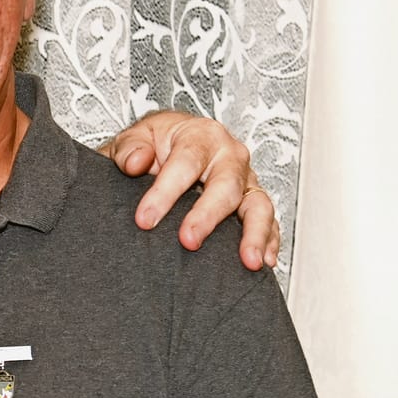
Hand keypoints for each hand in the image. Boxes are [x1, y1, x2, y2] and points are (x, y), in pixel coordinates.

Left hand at [104, 111, 278, 270]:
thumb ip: (129, 149)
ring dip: (255, 233)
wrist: (169, 146)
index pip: (186, 162)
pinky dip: (269, 241)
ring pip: (258, 204)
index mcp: (201, 136)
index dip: (165, 192)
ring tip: (247, 261)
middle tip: (188, 241)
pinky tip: (264, 262)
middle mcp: (229, 155)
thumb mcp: (133, 139)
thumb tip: (135, 162)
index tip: (145, 220)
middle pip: (226, 185)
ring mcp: (246, 180)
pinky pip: (269, 222)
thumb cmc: (153, 144)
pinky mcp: (253, 201)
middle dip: (208, 216)